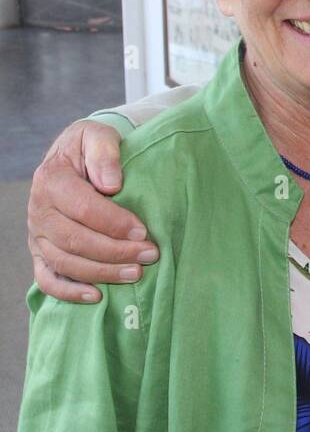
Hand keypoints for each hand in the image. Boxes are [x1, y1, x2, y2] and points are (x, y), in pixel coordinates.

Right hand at [28, 120, 159, 302]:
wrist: (74, 158)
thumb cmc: (90, 148)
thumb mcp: (98, 135)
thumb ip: (104, 153)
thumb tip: (111, 184)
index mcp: (51, 179)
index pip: (83, 208)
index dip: (114, 223)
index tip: (143, 231)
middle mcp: (39, 210)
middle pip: (76, 240)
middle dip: (116, 252)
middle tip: (150, 255)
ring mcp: (37, 235)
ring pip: (66, 263)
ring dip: (102, 273)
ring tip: (135, 273)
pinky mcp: (40, 253)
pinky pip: (47, 279)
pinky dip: (69, 293)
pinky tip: (97, 296)